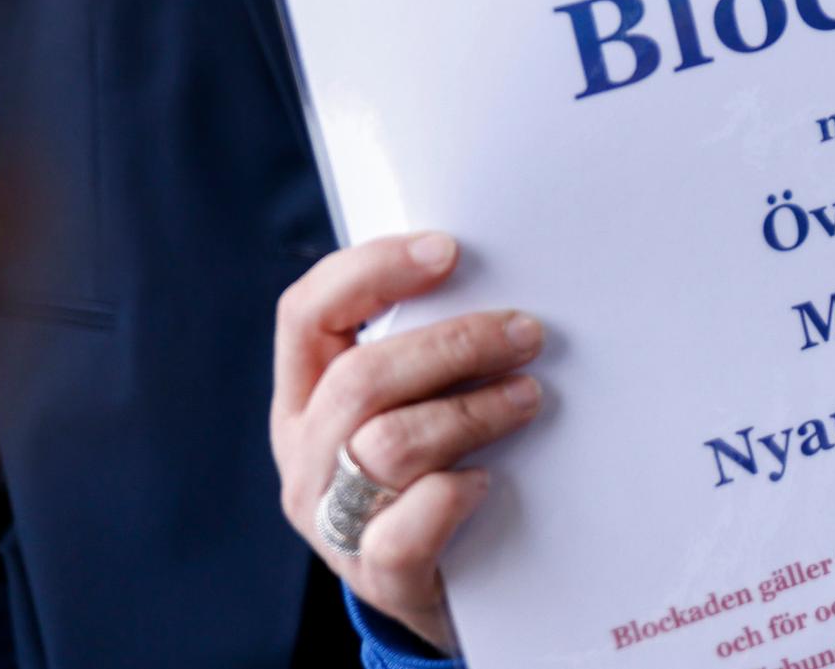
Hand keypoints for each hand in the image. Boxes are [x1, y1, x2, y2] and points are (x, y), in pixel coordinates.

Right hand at [272, 233, 545, 652]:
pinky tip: (488, 481)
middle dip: (454, 344)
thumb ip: (424, 352)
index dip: (371, 271)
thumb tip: (496, 278)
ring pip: (387, 444)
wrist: (445, 584)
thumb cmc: (432, 469)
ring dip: (472, 410)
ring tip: (530, 396)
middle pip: (361, 379)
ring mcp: (333, 519)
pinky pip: (406, 528)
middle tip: (527, 333)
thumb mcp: (409, 403)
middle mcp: (306, 456)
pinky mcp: (376, 574)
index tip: (448, 249)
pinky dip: (453, 496)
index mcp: (304, 398)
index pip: (307, 313)